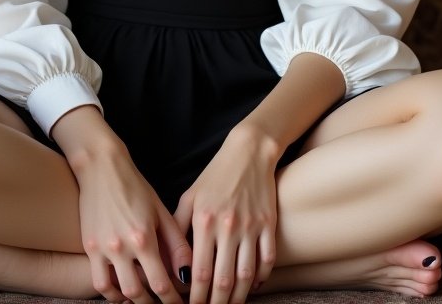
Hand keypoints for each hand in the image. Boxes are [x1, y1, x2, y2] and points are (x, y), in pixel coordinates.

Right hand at [54, 107, 191, 303]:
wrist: (102, 168)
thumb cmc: (135, 187)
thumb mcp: (161, 211)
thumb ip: (176, 244)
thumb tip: (188, 273)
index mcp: (144, 237)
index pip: (162, 283)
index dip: (173, 299)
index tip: (182, 303)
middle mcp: (122, 247)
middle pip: (140, 293)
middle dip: (156, 303)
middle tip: (167, 303)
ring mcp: (103, 249)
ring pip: (120, 292)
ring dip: (135, 301)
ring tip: (147, 300)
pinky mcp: (90, 247)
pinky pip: (100, 282)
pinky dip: (112, 294)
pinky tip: (124, 292)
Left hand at [173, 127, 279, 303]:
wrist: (248, 152)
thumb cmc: (215, 175)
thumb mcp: (190, 197)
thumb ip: (178, 228)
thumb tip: (172, 262)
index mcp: (205, 221)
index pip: (198, 271)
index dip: (194, 297)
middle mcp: (228, 226)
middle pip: (222, 280)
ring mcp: (251, 226)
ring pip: (245, 275)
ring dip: (237, 298)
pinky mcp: (269, 224)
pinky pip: (267, 260)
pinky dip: (260, 278)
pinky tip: (252, 286)